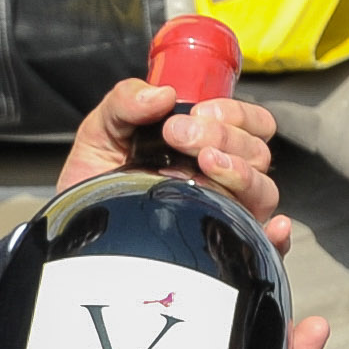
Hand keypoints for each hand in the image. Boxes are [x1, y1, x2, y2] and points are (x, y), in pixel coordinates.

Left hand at [59, 79, 292, 251]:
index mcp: (207, 145)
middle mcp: (223, 179)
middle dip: (224, 138)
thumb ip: (125, 102)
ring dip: (241, 174)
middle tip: (179, 137)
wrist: (72, 233)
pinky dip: (275, 238)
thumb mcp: (102, 130)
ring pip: (264, 192)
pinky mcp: (222, 254)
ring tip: (203, 167)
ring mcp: (226, 215)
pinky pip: (265, 250)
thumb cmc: (94, 182)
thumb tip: (162, 95)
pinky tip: (270, 228)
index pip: (251, 124)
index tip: (196, 113)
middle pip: (257, 154)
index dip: (235, 114)